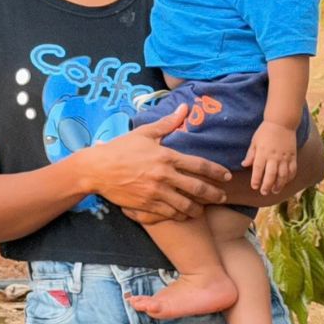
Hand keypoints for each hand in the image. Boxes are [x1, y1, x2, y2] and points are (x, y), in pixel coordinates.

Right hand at [80, 105, 230, 223]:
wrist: (97, 169)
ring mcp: (156, 192)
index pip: (200, 165)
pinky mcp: (147, 205)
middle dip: (214, 194)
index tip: (227, 176)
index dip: (217, 172)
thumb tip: (184, 108)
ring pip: (186, 205)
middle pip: (198, 188)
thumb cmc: (120, 149)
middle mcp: (164, 175)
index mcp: (166, 156)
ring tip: (203, 209)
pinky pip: (170, 213)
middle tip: (222, 196)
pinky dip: (180, 215)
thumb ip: (167, 123)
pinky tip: (184, 214)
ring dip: (198, 208)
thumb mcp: (144, 133)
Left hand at [242, 120, 296, 195]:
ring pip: (283, 175)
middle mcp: (274, 156)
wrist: (282, 122)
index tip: (254, 187)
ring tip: (275, 190)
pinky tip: (285, 182)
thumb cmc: (265, 131)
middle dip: (267, 185)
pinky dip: (289, 178)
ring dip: (279, 184)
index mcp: (263, 153)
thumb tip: (244, 165)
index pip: (258, 169)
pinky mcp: (293, 156)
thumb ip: (250, 155)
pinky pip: (292, 170)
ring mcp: (285, 157)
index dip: (256, 179)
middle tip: (264, 192)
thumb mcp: (254, 142)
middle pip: (271, 175)